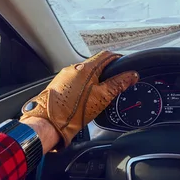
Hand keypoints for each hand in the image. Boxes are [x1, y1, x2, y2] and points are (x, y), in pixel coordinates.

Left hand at [20, 51, 138, 148]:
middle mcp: (73, 68)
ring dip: (94, 80)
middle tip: (114, 84)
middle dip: (106, 73)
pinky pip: (75, 82)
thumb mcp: (102, 97)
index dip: (118, 59)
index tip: (123, 65)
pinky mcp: (58, 86)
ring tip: (99, 95)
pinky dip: (83, 87)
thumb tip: (132, 75)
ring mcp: (64, 77)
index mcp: (86, 68)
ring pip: (84, 74)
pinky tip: (84, 100)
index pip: (106, 55)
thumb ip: (118, 84)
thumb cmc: (73, 112)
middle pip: (95, 65)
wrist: (48, 124)